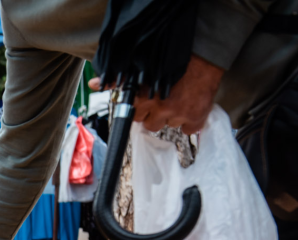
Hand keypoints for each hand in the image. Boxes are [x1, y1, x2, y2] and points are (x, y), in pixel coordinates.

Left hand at [88, 54, 223, 134]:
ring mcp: (178, 115)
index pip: (133, 115)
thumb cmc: (171, 58)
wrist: (204, 53)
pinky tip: (190, 106)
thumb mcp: (140, 68)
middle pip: (149, 124)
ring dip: (171, 116)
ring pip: (168, 125)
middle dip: (154, 114)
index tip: (145, 103)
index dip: (139, 109)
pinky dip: (189, 121)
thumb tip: (93, 84)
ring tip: (177, 99)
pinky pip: (188, 129)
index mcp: (142, 98)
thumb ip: (116, 80)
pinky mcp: (195, 118)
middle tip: (162, 100)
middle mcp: (158, 108)